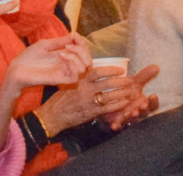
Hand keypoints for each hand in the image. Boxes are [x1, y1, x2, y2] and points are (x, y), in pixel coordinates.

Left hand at [7, 33, 91, 94]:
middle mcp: (67, 65)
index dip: (83, 42)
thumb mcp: (46, 45)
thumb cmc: (28, 57)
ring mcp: (65, 72)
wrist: (16, 69)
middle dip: (83, 49)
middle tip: (69, 45)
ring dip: (77, 56)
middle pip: (88, 59)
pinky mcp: (60, 80)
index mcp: (65, 56)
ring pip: (85, 67)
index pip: (84, 51)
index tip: (75, 35)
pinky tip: (62, 58)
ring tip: (62, 52)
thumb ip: (60, 41)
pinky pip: (76, 76)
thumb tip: (74, 35)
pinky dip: (73, 64)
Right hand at [35, 63, 150, 137]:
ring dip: (122, 93)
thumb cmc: (61, 98)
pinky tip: (124, 102)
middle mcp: (85, 90)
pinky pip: (107, 108)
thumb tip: (93, 67)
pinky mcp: (90, 113)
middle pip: (107, 84)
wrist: (52, 116)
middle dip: (121, 82)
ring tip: (130, 91)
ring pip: (109, 96)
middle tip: (130, 80)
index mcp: (80, 80)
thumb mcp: (69, 83)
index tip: (121, 70)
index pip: (98, 72)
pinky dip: (118, 105)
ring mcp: (88, 102)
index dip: (111, 70)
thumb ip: (81, 76)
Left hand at [100, 64, 159, 130]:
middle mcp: (138, 111)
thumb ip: (145, 76)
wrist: (110, 98)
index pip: (153, 104)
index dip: (154, 101)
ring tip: (133, 113)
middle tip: (142, 105)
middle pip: (144, 113)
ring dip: (134, 118)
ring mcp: (128, 117)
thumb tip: (156, 66)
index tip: (153, 95)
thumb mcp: (134, 82)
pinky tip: (114, 125)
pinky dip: (117, 126)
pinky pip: (118, 125)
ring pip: (133, 120)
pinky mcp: (118, 121)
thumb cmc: (125, 90)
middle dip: (144, 110)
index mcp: (144, 102)